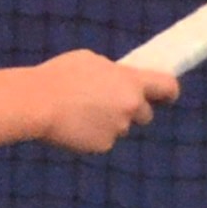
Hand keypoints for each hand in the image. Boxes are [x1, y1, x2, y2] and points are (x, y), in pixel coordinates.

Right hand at [37, 50, 177, 153]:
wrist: (36, 103)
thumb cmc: (59, 76)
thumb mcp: (90, 61)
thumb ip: (112, 73)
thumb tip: (118, 79)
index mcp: (131, 82)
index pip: (168, 86)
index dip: (169, 92)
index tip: (167, 96)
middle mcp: (131, 107)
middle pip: (145, 114)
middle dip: (132, 111)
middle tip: (109, 104)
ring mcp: (118, 128)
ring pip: (120, 127)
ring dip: (108, 122)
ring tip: (79, 111)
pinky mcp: (102, 146)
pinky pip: (102, 140)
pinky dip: (91, 135)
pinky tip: (72, 125)